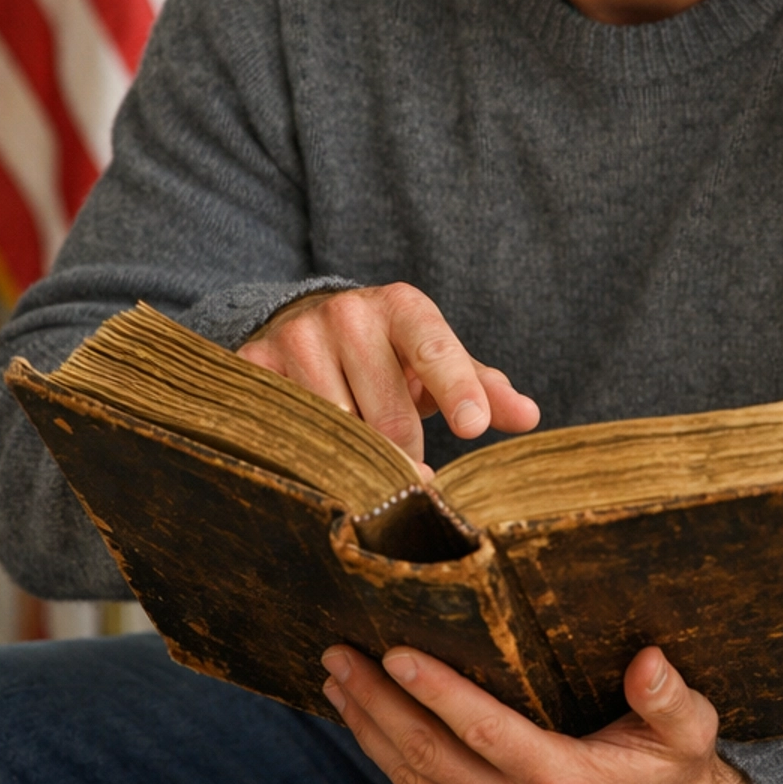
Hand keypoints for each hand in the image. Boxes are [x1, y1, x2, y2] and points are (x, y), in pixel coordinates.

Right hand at [238, 282, 539, 458]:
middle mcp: (347, 313)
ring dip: (355, 458)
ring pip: (338, 432)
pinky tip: (318, 453)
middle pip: (388, 416)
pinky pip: (292, 433)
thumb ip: (483, 387)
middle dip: (405, 459)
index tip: (473, 427)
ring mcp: (296, 337)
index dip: (457, 389)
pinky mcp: (254, 365)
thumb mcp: (435, 362)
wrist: (301, 325)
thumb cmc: (387, 355)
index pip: (435, 349)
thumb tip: (529, 417)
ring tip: (359, 451)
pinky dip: (311, 455)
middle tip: (410, 476)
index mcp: (402, 307)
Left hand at [320, 641, 763, 783]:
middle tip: (338, 654)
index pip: (483, 731)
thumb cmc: (678, 771)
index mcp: (563, 781)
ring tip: (336, 680)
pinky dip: (386, 759)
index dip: (435, 692)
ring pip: (414, 781)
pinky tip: (364, 724)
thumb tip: (647, 661)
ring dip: (369, 729)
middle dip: (377, 702)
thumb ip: (670, 698)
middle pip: (429, 755)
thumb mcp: (692, 732)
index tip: (393, 652)